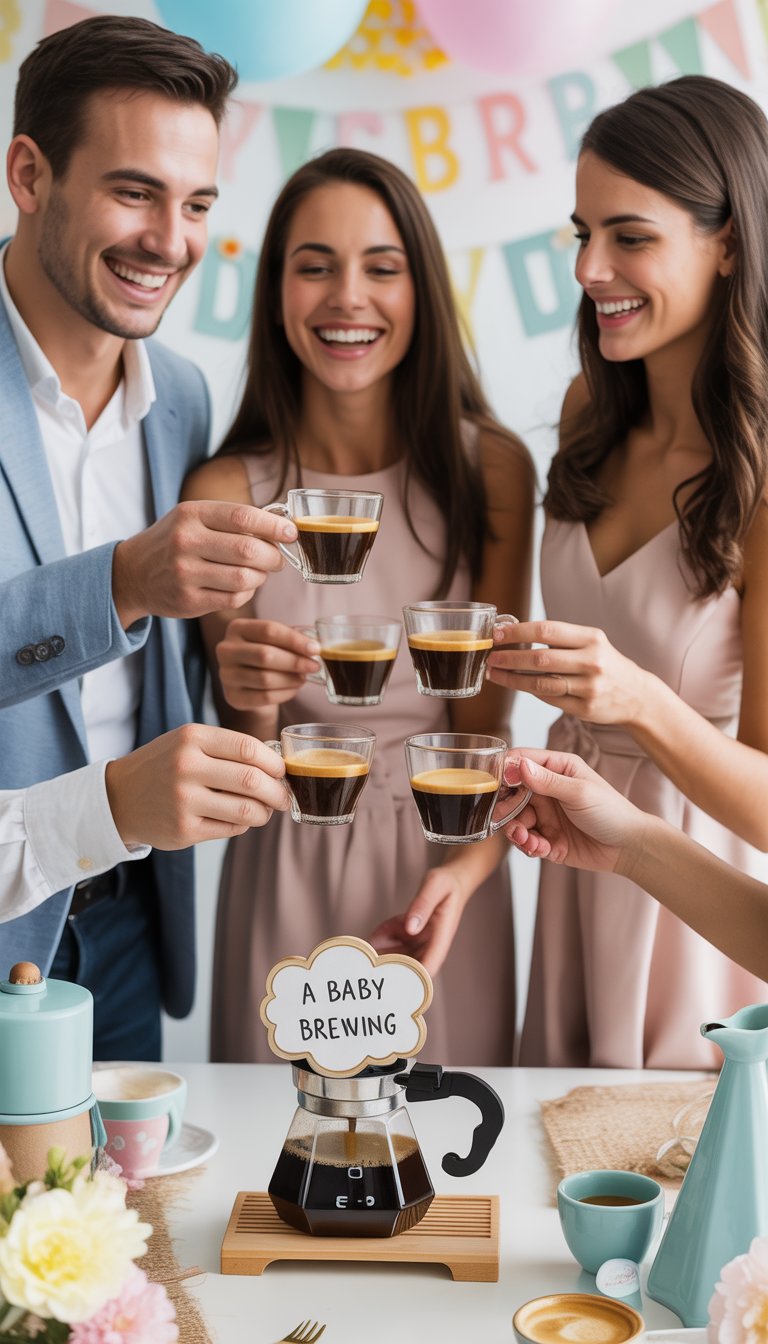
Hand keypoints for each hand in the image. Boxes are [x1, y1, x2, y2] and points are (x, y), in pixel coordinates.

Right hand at [105, 723, 289, 847]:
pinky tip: (238, 818)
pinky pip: (230, 828)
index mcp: (191, 738)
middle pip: (251, 780)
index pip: (248, 748)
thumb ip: (228, 748)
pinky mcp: (183, 830)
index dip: (274, 763)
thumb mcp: (189, 742)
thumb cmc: (166, 765)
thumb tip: (278, 765)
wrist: (119, 797)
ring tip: (265, 811)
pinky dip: (243, 824)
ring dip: (264, 813)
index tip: (281, 771)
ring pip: (245, 810)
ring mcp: (183, 801)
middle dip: (277, 792)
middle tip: (283, 797)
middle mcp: (186, 767)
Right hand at [112, 500, 297, 626]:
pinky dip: (247, 593)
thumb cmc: (174, 541)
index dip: (274, 526)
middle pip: (249, 551)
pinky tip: (242, 587)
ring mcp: (185, 574)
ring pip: (245, 578)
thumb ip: (231, 520)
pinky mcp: (188, 601)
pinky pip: (234, 599)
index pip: (243, 517)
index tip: (291, 532)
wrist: (132, 573)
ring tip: (259, 573)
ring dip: (262, 577)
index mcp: (191, 514)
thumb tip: (282, 525)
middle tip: (278, 559)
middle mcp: (185, 541)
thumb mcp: (193, 518)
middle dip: (273, 556)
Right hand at [216, 619, 321, 709]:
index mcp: (237, 628)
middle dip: (295, 662)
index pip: (268, 631)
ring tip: (303, 678)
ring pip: (265, 679)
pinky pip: (264, 697)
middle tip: (314, 666)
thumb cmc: (266, 654)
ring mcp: (226, 675)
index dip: (295, 640)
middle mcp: (226, 650)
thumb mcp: (275, 641)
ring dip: (291, 679)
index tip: (315, 649)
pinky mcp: (232, 697)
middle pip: (265, 655)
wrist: (249, 682)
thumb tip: (314, 647)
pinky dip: (285, 694)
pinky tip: (294, 688)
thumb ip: (291, 639)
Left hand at [368, 866, 469, 977]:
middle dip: (391, 969)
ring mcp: (423, 941)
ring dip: (385, 955)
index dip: (412, 977)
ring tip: (367, 951)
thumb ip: (422, 905)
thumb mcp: (435, 885)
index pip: (429, 965)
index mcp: (442, 936)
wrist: (452, 881)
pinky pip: (396, 943)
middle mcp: (432, 944)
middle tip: (370, 967)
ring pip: (401, 957)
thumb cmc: (446, 883)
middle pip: (412, 968)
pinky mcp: (414, 935)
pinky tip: (376, 935)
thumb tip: (411, 928)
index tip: (392, 978)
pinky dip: (385, 939)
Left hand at [486, 620, 645, 724]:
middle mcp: (591, 661)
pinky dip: (529, 691)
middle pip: (540, 659)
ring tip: (494, 672)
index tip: (497, 634)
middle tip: (490, 656)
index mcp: (591, 638)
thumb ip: (559, 639)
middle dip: (510, 657)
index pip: (547, 631)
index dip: (518, 632)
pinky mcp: (585, 709)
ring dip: (512, 678)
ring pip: (541, 683)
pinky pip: (549, 698)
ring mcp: (589, 687)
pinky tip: (515, 684)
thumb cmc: (605, 663)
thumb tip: (514, 633)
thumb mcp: (591, 642)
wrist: (637, 694)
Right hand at [500, 748, 645, 869]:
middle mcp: (549, 790)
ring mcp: (547, 815)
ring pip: (517, 819)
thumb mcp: (579, 792)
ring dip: (516, 830)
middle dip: (506, 808)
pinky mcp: (548, 838)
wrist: (629, 848)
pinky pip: (527, 840)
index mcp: (558, 769)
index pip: (522, 761)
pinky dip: (528, 845)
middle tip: (504, 819)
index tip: (493, 783)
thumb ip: (546, 780)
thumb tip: (517, 765)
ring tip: (525, 839)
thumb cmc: (611, 812)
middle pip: (513, 793)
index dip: (505, 770)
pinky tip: (538, 848)